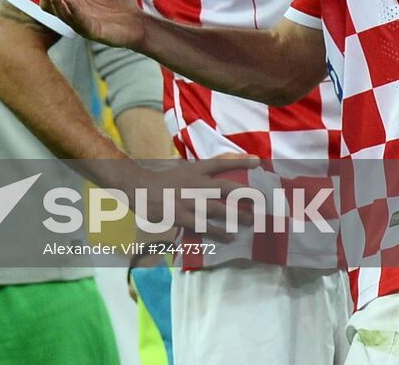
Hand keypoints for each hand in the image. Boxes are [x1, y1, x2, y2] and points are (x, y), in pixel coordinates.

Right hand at [83, 154, 258, 238]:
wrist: (138, 188)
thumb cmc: (160, 180)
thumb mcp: (180, 170)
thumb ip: (198, 174)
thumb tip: (214, 176)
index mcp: (194, 170)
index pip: (220, 163)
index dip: (240, 162)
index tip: (257, 162)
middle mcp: (194, 184)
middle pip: (226, 188)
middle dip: (245, 195)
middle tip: (260, 202)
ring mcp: (189, 201)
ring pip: (219, 209)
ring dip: (237, 216)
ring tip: (251, 222)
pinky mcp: (182, 216)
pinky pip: (204, 226)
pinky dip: (219, 232)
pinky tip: (229, 237)